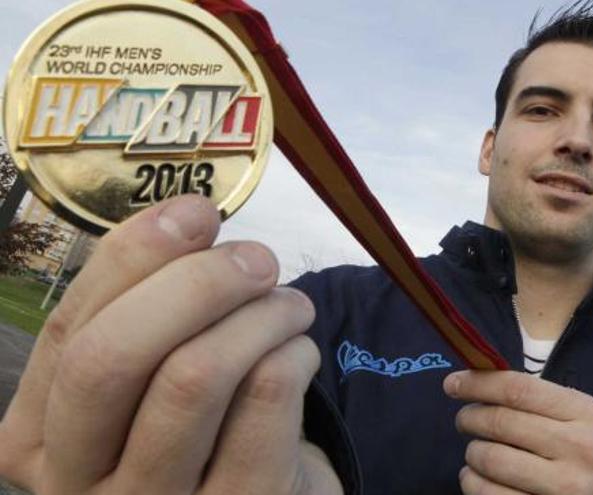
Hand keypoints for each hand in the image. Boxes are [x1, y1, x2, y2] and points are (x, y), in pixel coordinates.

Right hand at [0, 195, 341, 493]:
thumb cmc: (198, 426)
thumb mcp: (148, 376)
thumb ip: (143, 305)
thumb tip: (185, 217)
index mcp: (38, 438)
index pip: (69, 331)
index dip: (133, 258)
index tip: (194, 212)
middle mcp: (78, 486)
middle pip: (114, 357)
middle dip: (193, 284)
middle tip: (256, 260)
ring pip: (194, 376)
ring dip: (260, 315)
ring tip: (290, 306)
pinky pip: (265, 400)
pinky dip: (294, 354)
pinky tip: (299, 353)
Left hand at [444, 370, 592, 494]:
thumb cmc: (585, 445)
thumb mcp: (575, 413)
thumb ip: (532, 396)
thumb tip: (472, 380)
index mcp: (584, 413)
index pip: (517, 389)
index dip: (477, 383)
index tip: (452, 384)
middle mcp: (579, 450)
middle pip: (500, 423)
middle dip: (469, 418)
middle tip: (464, 420)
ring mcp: (565, 488)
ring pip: (490, 461)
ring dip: (472, 454)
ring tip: (476, 452)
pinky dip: (473, 484)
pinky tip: (477, 478)